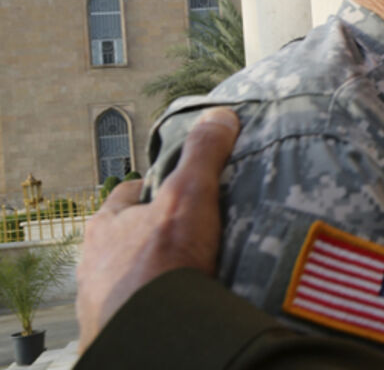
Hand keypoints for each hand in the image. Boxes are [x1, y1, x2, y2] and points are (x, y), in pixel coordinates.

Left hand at [76, 107, 239, 351]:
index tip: (172, 189)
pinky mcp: (113, 329)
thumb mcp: (190, 196)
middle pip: (123, 238)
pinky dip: (152, 303)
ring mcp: (101, 299)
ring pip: (124, 276)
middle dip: (148, 235)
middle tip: (183, 234)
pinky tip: (175, 303)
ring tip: (182, 273)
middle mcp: (94, 262)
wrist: (152, 334)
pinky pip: (133, 308)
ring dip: (147, 273)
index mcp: (105, 226)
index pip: (126, 196)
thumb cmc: (162, 264)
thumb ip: (204, 155)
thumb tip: (221, 116)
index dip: (150, 190)